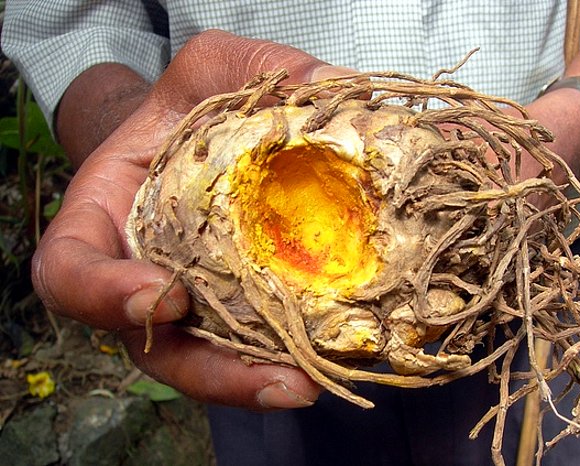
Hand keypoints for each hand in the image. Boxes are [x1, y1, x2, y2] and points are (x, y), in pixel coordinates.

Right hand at [32, 30, 353, 408]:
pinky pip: (254, 344)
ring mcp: (193, 295)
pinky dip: (288, 356)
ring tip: (313, 383)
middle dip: (211, 372)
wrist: (215, 132)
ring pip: (210, 359)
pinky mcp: (240, 306)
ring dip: (257, 382)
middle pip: (152, 343)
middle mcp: (143, 268)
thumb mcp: (215, 68)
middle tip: (277, 380)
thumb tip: (334, 96)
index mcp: (109, 212)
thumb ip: (254, 72)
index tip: (164, 299)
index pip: (71, 269)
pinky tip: (335, 356)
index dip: (101, 296)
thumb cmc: (199, 103)